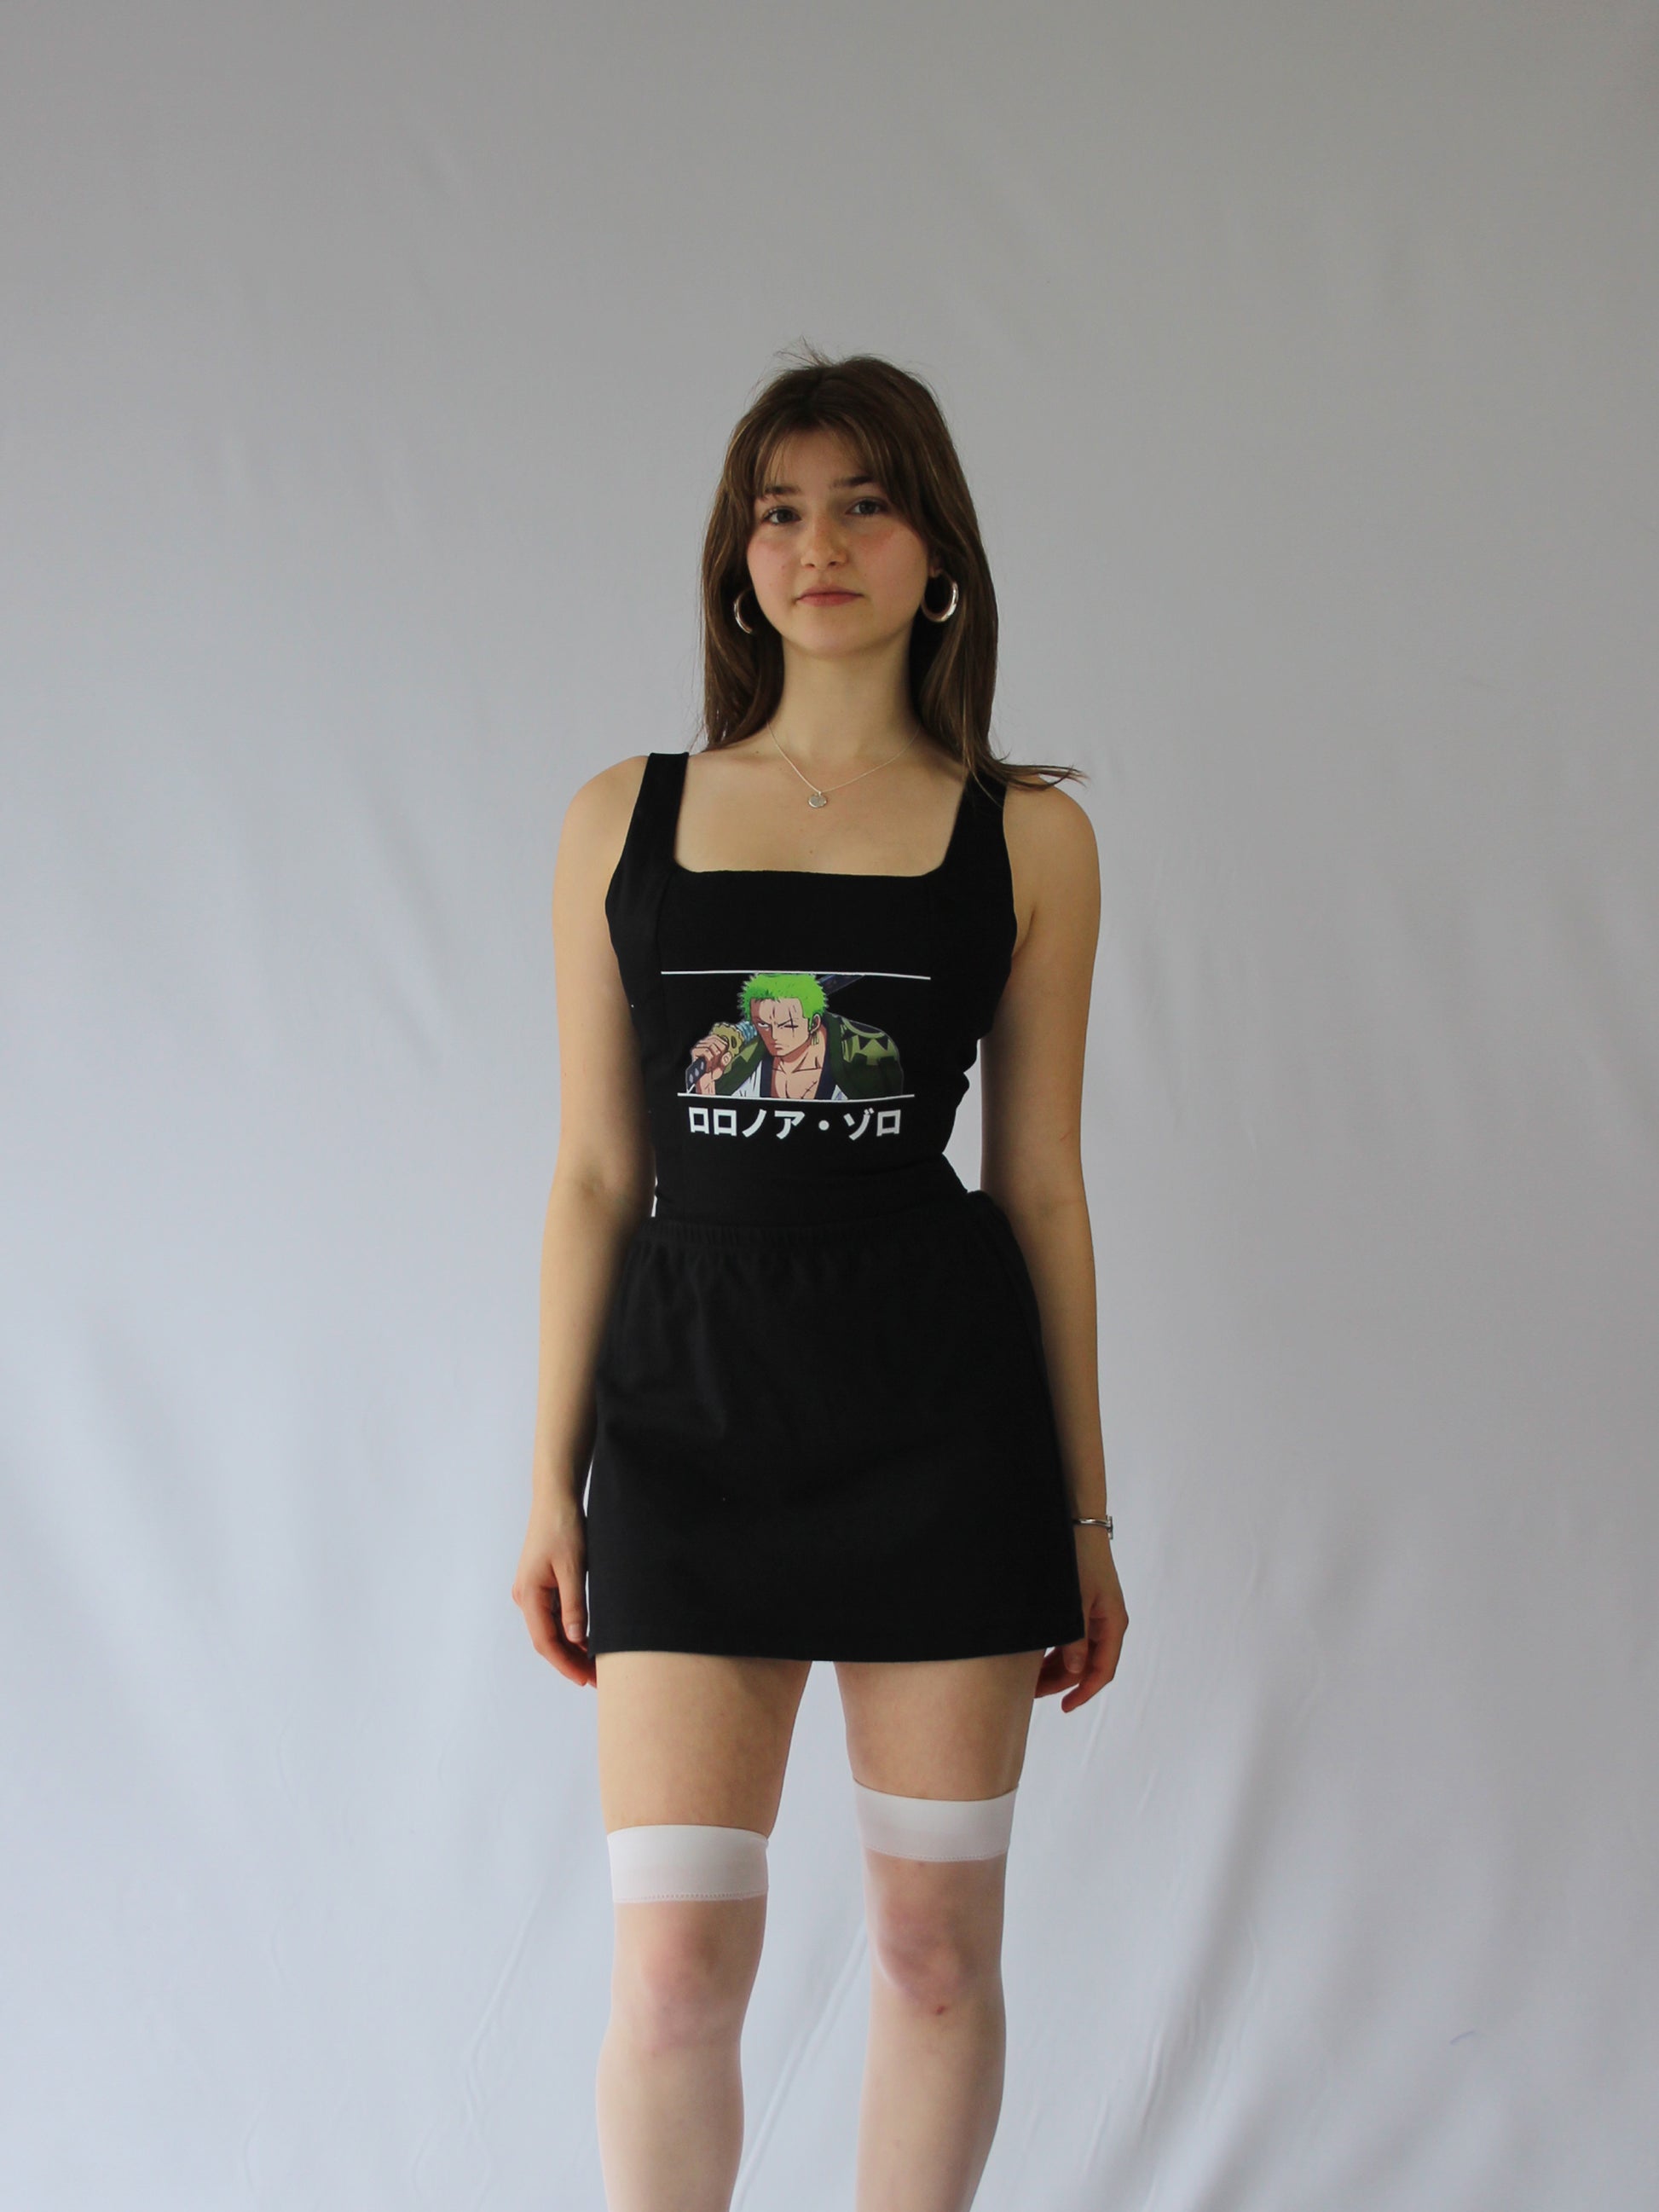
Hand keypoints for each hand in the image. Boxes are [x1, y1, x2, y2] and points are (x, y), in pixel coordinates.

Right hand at [511, 1496, 595, 1686]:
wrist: (556, 1498)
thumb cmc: (563, 1528)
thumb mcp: (573, 1568)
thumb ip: (574, 1606)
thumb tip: (576, 1640)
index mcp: (529, 1595)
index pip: (546, 1642)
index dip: (566, 1664)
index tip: (586, 1680)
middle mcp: (526, 1597)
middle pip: (547, 1640)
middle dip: (570, 1661)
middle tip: (597, 1679)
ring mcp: (532, 1591)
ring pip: (551, 1629)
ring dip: (571, 1648)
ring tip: (596, 1664)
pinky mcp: (541, 1584)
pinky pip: (554, 1615)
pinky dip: (570, 1630)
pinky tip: (588, 1639)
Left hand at [1036, 1527, 1126, 1711]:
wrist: (1076, 1521)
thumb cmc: (1078, 1557)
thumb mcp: (1075, 1600)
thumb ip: (1075, 1637)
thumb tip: (1076, 1670)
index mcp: (1112, 1623)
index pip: (1103, 1669)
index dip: (1084, 1692)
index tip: (1064, 1707)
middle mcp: (1106, 1622)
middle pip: (1087, 1664)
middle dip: (1061, 1681)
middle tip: (1032, 1693)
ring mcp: (1094, 1614)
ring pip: (1077, 1652)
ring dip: (1055, 1667)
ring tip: (1028, 1678)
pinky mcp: (1082, 1605)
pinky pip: (1071, 1637)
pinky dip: (1054, 1649)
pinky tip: (1034, 1656)